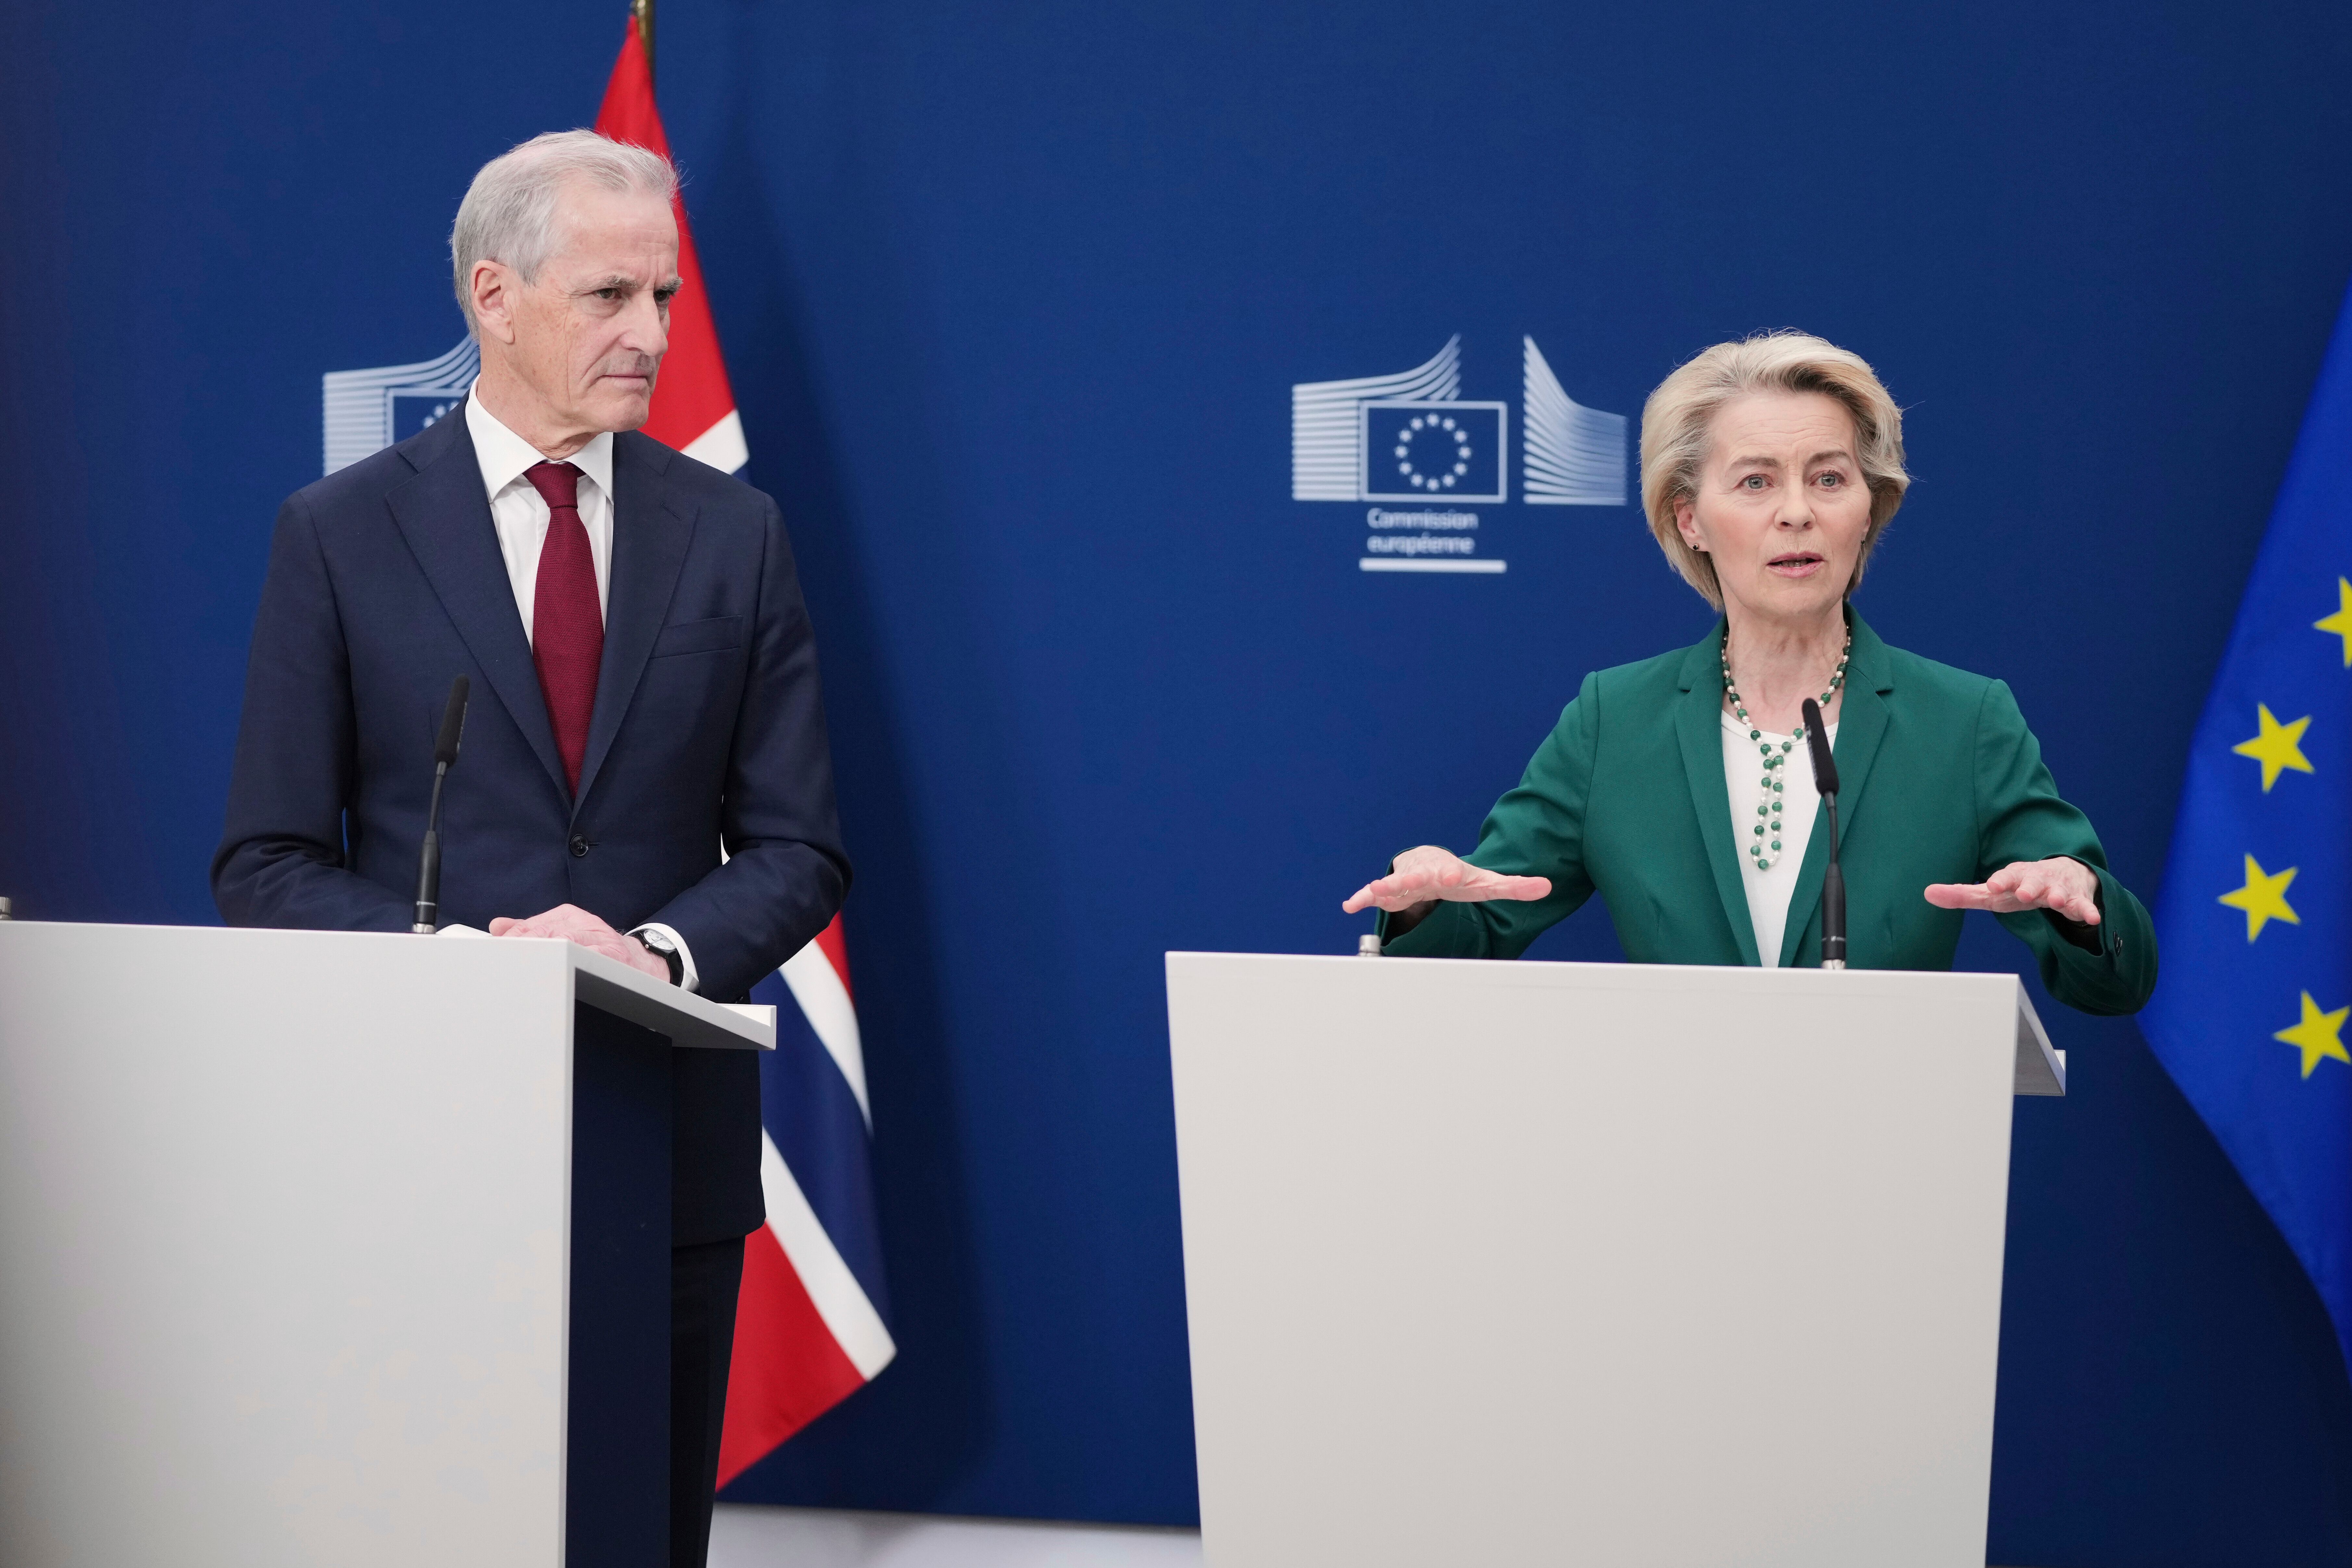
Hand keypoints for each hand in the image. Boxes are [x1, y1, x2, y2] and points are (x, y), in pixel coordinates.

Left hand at [489, 902, 670, 980]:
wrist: (638, 961)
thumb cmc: (595, 948)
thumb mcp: (563, 931)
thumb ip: (531, 929)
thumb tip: (498, 927)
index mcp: (569, 916)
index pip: (534, 924)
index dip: (515, 938)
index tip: (499, 950)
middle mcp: (585, 923)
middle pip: (548, 932)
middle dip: (526, 947)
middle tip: (508, 962)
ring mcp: (601, 939)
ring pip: (567, 943)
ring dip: (547, 955)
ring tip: (528, 968)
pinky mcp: (614, 955)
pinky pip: (591, 957)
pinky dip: (574, 962)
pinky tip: (560, 970)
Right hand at [1342, 845, 1552, 914]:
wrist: (1431, 865)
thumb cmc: (1461, 878)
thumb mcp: (1487, 883)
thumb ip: (1514, 887)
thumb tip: (1547, 887)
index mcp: (1450, 871)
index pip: (1453, 871)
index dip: (1454, 872)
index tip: (1455, 874)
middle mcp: (1425, 873)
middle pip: (1420, 876)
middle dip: (1414, 879)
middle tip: (1410, 882)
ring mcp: (1405, 881)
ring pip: (1394, 885)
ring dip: (1384, 889)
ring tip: (1377, 892)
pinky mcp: (1390, 891)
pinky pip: (1373, 894)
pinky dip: (1361, 898)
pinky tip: (1349, 906)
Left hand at [1923, 857, 2100, 925]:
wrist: (2063, 876)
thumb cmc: (2019, 886)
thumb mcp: (1992, 892)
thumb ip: (1962, 895)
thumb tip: (1927, 893)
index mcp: (2014, 876)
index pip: (2005, 876)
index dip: (1999, 880)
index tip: (1992, 885)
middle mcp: (2037, 879)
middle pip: (2033, 882)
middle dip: (2029, 886)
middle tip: (2025, 893)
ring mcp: (2059, 889)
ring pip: (2060, 892)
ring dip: (2059, 896)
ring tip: (2058, 901)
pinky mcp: (2078, 900)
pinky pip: (2084, 906)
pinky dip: (2088, 911)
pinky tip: (2092, 918)